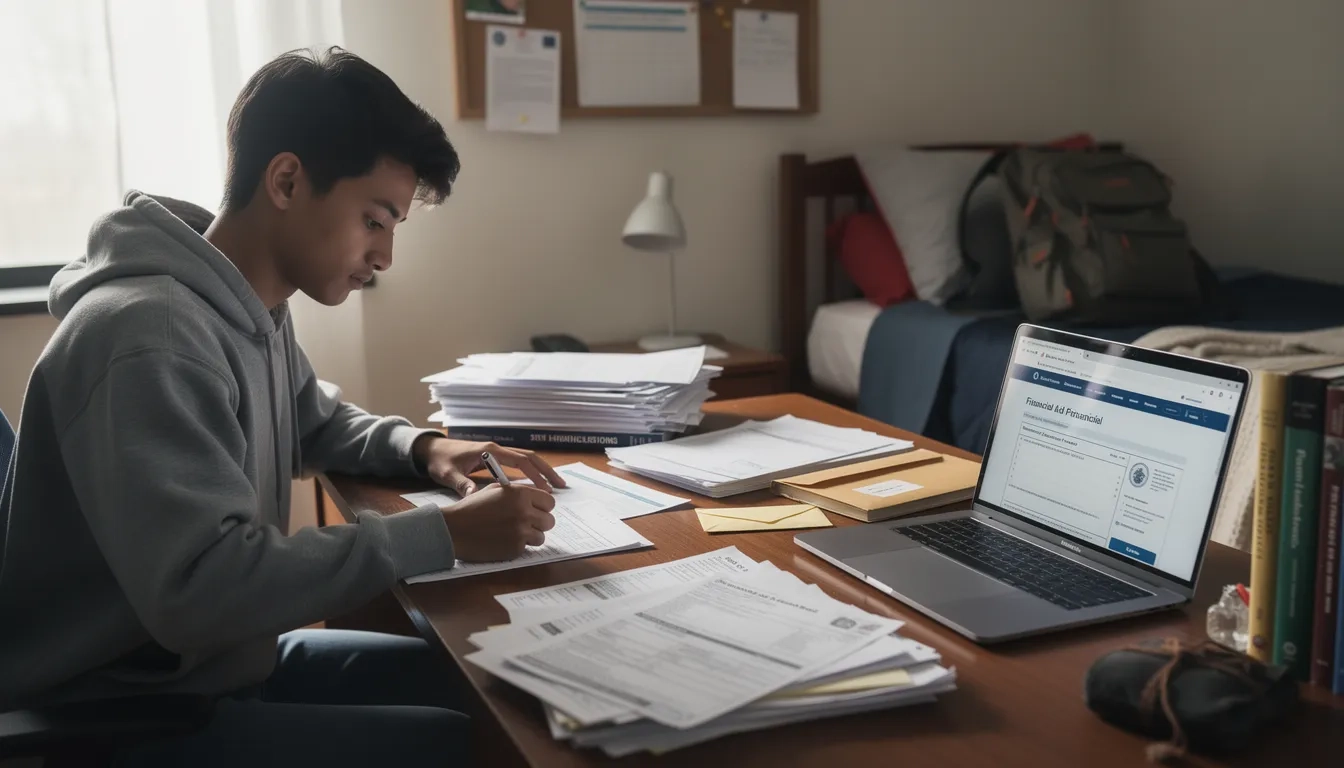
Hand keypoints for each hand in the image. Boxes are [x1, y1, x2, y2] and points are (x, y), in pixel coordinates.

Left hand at [415, 436, 566, 495]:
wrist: (431, 450)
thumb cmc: (440, 461)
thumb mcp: (448, 474)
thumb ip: (462, 485)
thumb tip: (474, 496)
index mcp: (489, 451)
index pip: (519, 461)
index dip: (535, 474)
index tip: (546, 489)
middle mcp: (496, 449)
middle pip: (529, 457)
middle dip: (546, 470)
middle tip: (560, 485)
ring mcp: (496, 452)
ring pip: (526, 459)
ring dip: (540, 470)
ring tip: (554, 485)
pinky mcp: (494, 458)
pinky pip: (517, 463)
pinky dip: (530, 472)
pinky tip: (535, 484)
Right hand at [441, 484, 556, 561]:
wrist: (454, 528)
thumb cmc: (472, 508)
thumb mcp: (496, 490)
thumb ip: (518, 492)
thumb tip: (537, 497)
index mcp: (520, 494)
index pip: (550, 502)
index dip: (543, 507)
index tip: (536, 511)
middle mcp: (524, 512)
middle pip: (549, 521)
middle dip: (539, 523)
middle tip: (526, 524)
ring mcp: (521, 531)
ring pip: (541, 536)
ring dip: (531, 536)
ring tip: (513, 533)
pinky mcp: (515, 548)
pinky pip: (527, 548)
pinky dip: (518, 546)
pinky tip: (504, 540)